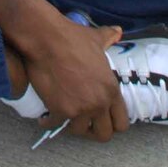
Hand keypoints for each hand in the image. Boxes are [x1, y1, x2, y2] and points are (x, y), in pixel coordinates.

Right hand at [17, 15, 125, 141]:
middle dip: (93, 130)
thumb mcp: (96, 39)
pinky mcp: (60, 111)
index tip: (101, 118)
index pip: (122, 123)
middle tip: (83, 121)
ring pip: (79, 132)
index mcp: (111, 90)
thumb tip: (118, 31)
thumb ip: (109, 38)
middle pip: (104, 135)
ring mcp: (80, 109)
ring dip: (71, 125)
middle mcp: (99, 103)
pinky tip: (45, 118)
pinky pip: (55, 126)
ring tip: (64, 116)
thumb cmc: (72, 37)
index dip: (112, 122)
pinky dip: (49, 123)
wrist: (46, 39)